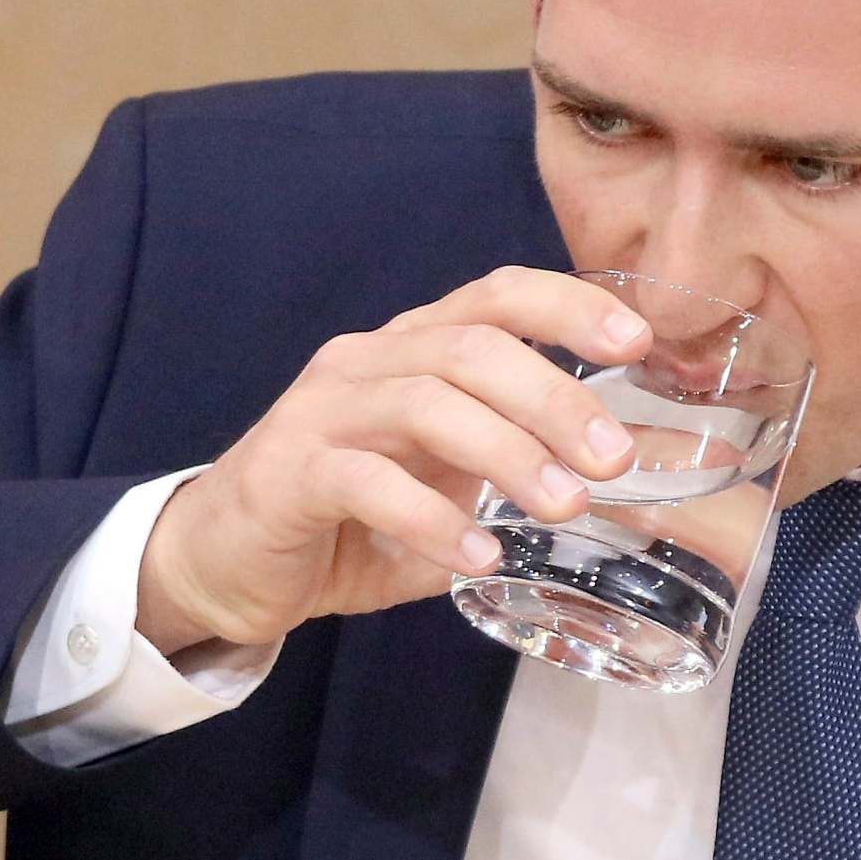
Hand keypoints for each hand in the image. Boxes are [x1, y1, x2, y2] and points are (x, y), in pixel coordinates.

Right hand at [135, 267, 649, 651]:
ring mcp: (320, 413)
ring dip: (507, 452)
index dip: (566, 306)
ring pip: (426, 404)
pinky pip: (365, 482)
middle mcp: (366, 363)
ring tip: (563, 505)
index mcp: (412, 351)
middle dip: (554, 397)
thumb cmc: (348, 521)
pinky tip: (477, 557)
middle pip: (471, 348)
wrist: (224, 564)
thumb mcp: (447, 485)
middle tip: (612, 458)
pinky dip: (430, 518)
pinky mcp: (286, 474)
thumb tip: (629, 480)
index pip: (495, 296)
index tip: (636, 342)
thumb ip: (517, 472)